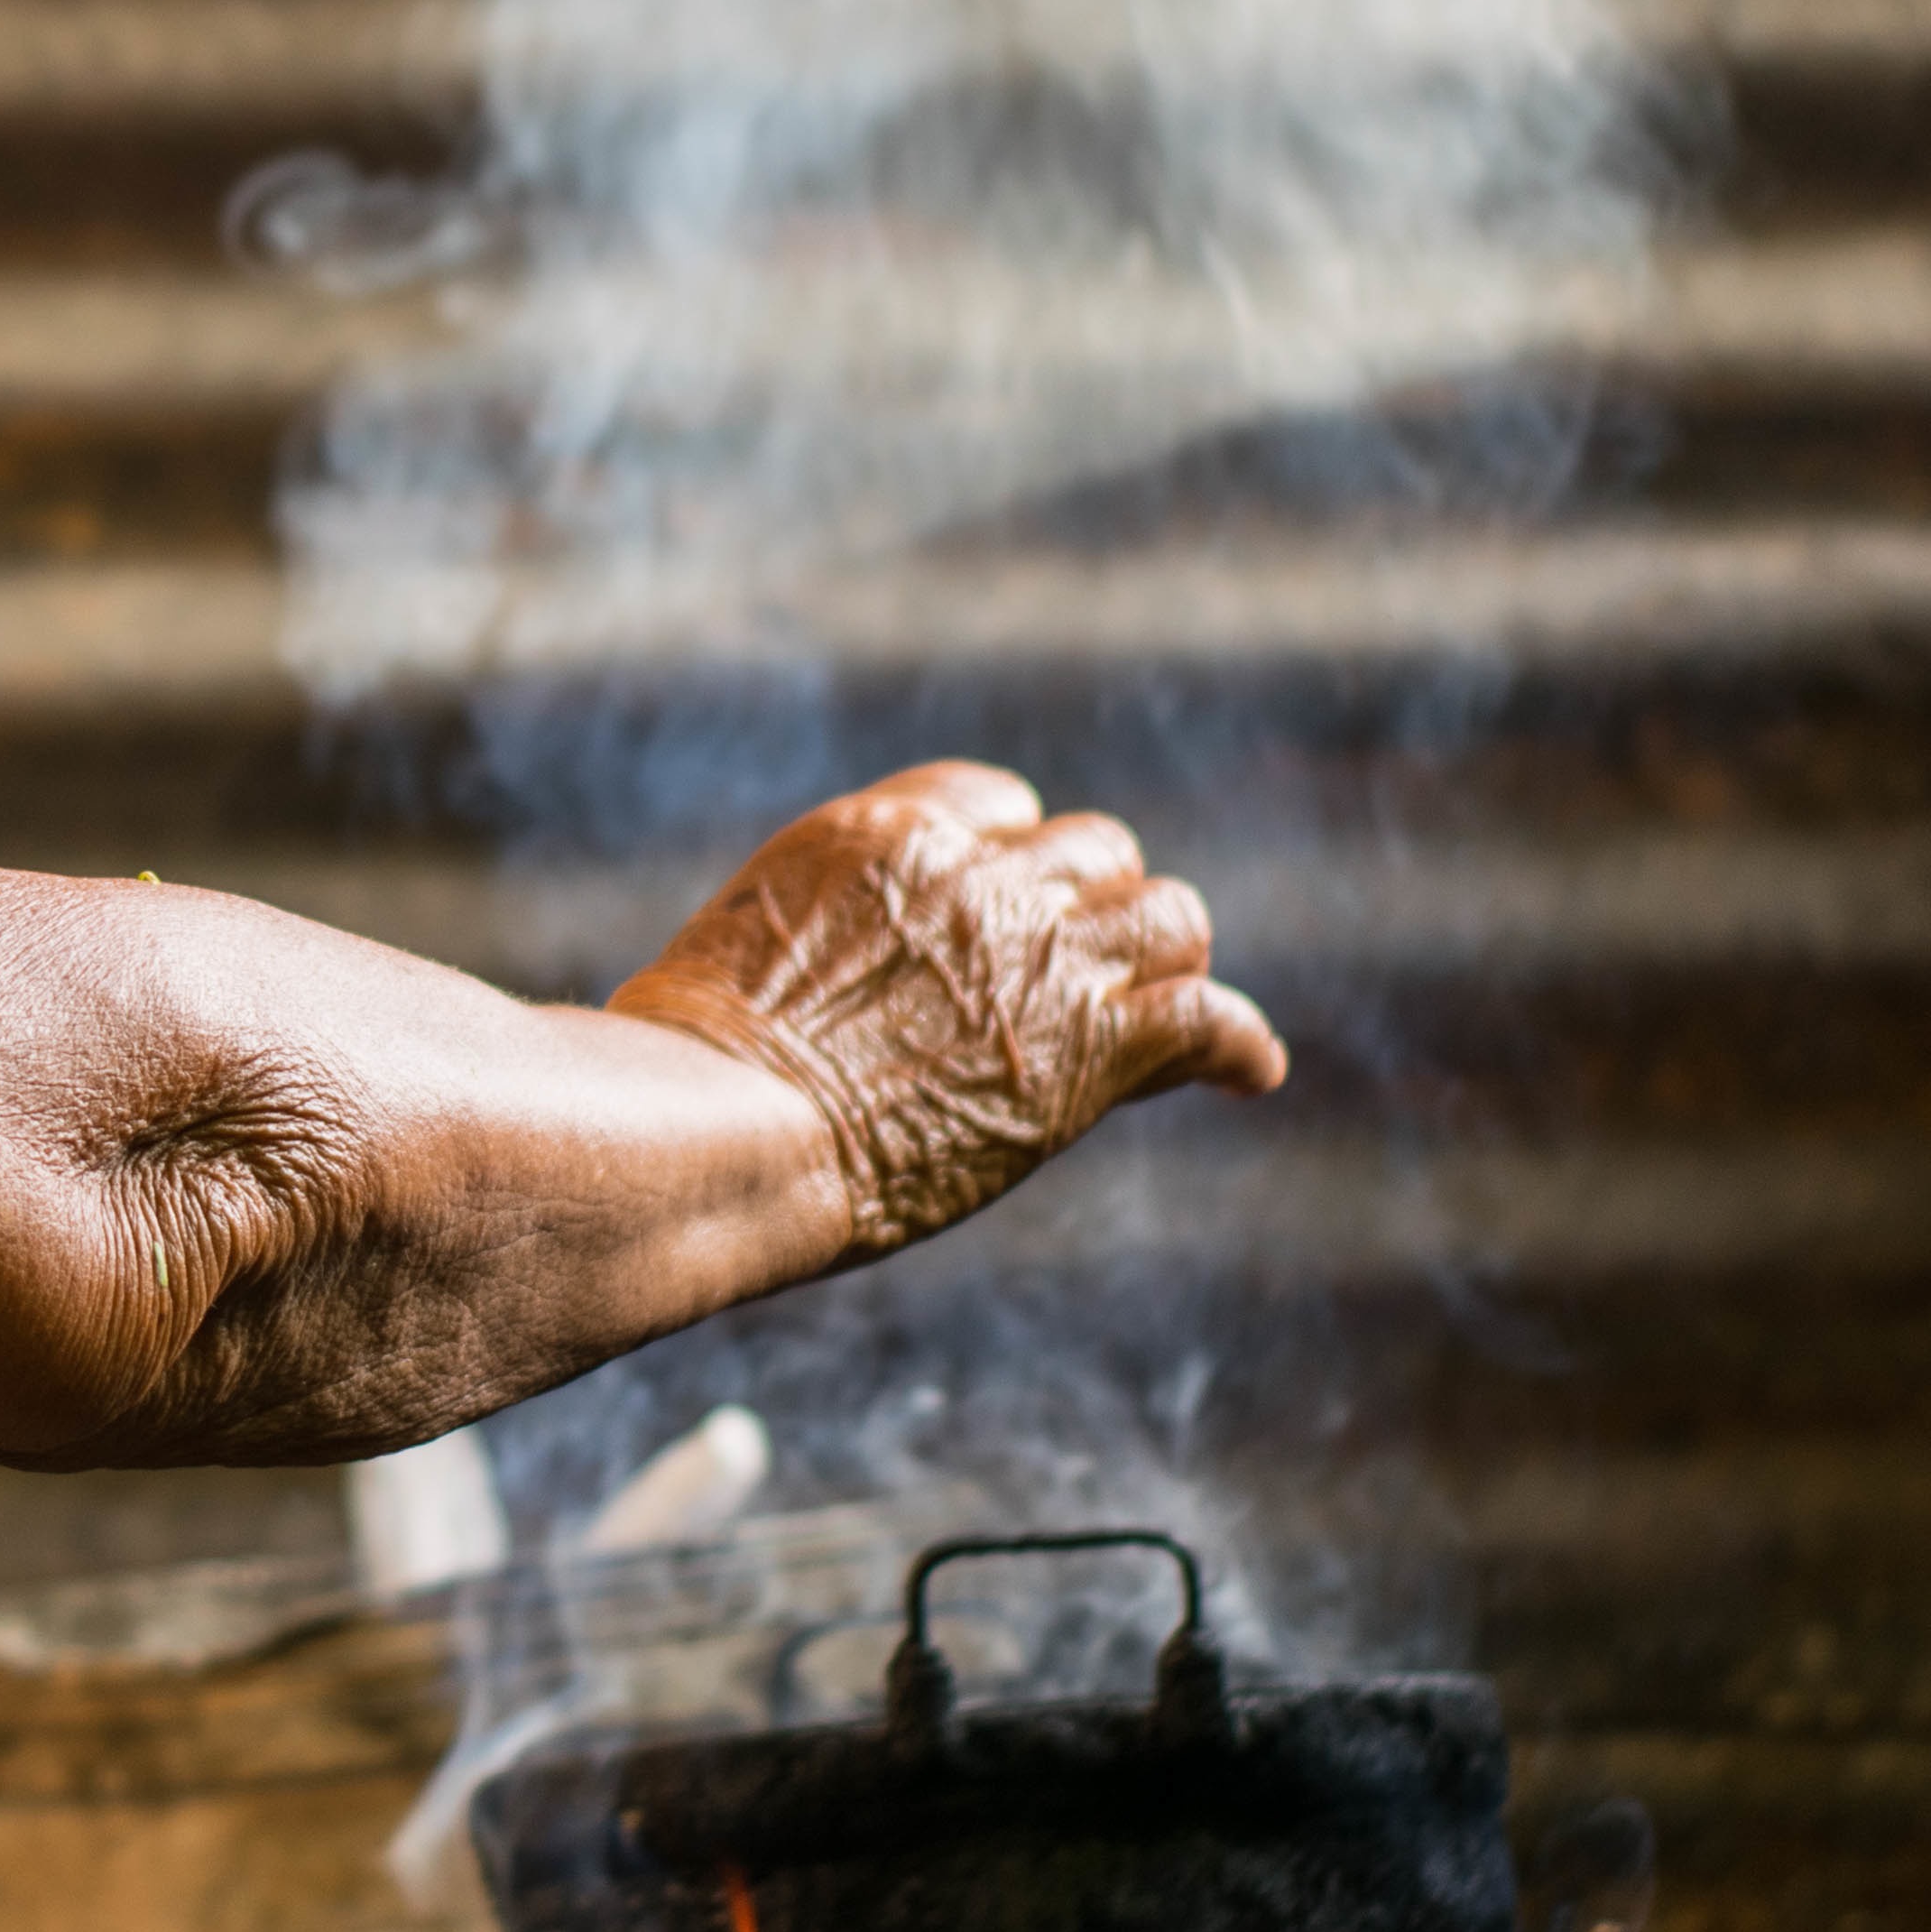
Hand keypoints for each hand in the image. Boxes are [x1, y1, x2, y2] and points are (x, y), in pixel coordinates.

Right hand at [608, 763, 1285, 1265]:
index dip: (1013, 857)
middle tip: (1081, 974)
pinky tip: (1250, 1072)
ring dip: (1167, 959)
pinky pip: (1205, 1020)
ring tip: (1165, 1007)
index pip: (996, 802)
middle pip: (1093, 850)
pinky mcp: (1085, 1051)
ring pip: (1166, 916)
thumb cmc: (680, 1070)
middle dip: (1091, 905)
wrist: (715, 1129)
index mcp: (881, 835)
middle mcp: (972, 874)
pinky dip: (1237, 1045)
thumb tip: (801, 972)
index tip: (1008, 909)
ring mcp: (1037, 956)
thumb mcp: (741, 949)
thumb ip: (812, 932)